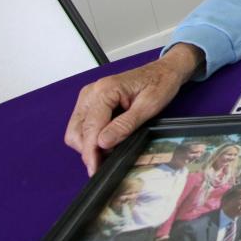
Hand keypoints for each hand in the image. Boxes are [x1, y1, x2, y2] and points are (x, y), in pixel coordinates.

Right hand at [64, 43, 202, 175]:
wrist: (164, 70)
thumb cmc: (160, 83)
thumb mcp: (149, 106)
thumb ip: (125, 125)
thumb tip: (103, 143)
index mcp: (105, 90)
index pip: (89, 128)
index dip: (91, 152)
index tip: (94, 169)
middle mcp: (91, 92)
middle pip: (76, 131)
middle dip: (88, 150)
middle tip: (105, 163)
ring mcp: (89, 96)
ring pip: (76, 129)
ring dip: (88, 144)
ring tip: (109, 151)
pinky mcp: (91, 101)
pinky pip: (82, 124)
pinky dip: (91, 136)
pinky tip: (107, 140)